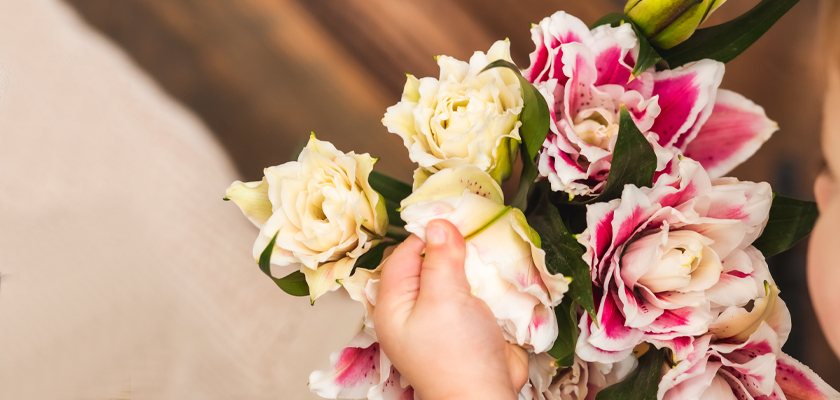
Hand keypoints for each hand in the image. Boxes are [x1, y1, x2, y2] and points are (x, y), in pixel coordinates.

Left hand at [374, 219, 528, 399]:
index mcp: (394, 305)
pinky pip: (473, 294)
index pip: (403, 255)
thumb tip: (437, 223)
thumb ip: (440, 258)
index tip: (451, 216)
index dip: (426, 234)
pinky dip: (486, 282)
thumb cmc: (456, 356)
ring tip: (487, 246)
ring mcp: (442, 319)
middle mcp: (414, 310)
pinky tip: (498, 271)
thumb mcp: (444, 298)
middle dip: (452, 247)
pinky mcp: (467, 326)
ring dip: (472, 264)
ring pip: (454, 277)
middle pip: (428, 264)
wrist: (485, 398)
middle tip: (473, 227)